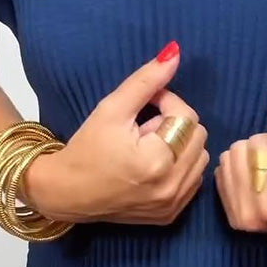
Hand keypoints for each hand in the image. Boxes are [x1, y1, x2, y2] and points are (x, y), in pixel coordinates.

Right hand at [22, 41, 208, 224]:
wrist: (66, 193)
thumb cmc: (86, 147)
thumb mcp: (112, 108)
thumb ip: (146, 80)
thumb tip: (176, 52)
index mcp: (158, 161)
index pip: (186, 115)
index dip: (166, 102)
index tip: (145, 105)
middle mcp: (172, 187)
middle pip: (198, 135)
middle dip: (173, 125)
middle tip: (143, 129)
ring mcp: (173, 204)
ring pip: (200, 156)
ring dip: (179, 145)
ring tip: (147, 147)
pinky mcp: (171, 215)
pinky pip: (193, 178)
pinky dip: (179, 166)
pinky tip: (153, 165)